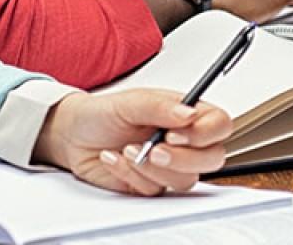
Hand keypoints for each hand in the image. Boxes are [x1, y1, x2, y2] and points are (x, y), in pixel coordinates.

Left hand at [33, 90, 230, 195]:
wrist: (72, 136)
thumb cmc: (103, 113)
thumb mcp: (131, 102)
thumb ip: (160, 107)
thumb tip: (189, 113)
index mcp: (186, 115)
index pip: (219, 125)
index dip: (205, 133)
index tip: (177, 133)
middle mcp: (184, 142)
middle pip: (212, 158)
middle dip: (183, 158)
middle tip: (155, 150)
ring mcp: (169, 166)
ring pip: (185, 179)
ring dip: (152, 168)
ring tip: (127, 150)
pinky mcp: (151, 185)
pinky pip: (154, 190)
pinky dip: (131, 175)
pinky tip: (114, 159)